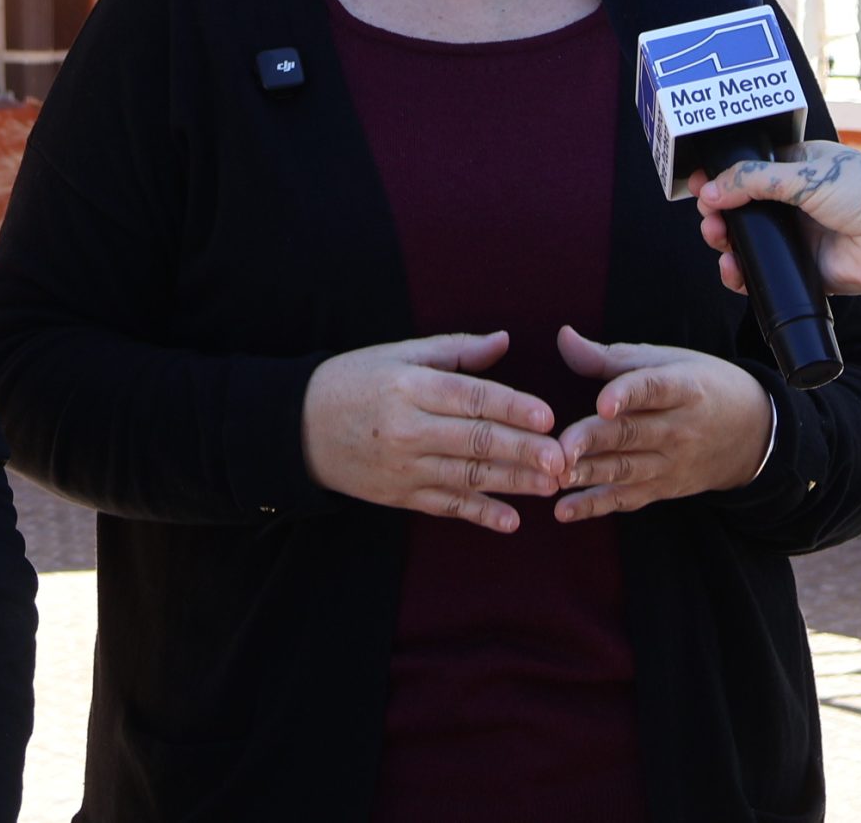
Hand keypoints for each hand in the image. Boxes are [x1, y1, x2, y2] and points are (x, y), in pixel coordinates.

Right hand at [301, 331, 567, 532]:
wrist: (299, 427)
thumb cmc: (354, 382)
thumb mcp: (397, 355)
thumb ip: (455, 350)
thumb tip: (504, 341)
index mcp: (410, 387)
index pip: (471, 396)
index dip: (512, 407)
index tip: (547, 416)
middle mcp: (408, 429)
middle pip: (475, 440)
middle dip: (522, 451)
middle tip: (561, 458)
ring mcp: (404, 467)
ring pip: (468, 475)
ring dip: (512, 483)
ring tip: (550, 486)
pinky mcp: (400, 496)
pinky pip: (446, 506)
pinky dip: (479, 514)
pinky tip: (511, 520)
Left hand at [552, 327, 772, 520]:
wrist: (752, 432)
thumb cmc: (700, 385)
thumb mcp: (666, 361)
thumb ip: (610, 356)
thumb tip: (564, 337)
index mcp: (683, 388)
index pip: (654, 389)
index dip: (628, 394)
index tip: (603, 403)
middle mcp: (678, 429)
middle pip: (632, 434)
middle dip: (593, 442)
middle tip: (558, 448)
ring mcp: (671, 463)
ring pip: (626, 469)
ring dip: (589, 475)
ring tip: (555, 476)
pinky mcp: (663, 488)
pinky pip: (627, 499)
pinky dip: (595, 505)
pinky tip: (564, 510)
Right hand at [690, 140, 860, 301]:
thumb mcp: (806, 174)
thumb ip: (754, 180)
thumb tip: (709, 191)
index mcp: (800, 168)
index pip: (749, 170)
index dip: (722, 178)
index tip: (698, 185)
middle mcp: (796, 202)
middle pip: (741, 208)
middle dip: (718, 214)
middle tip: (709, 218)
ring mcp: (799, 237)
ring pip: (749, 242)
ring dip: (726, 243)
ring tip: (719, 242)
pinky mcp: (803, 270)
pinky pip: (764, 274)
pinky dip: (743, 275)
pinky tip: (733, 271)